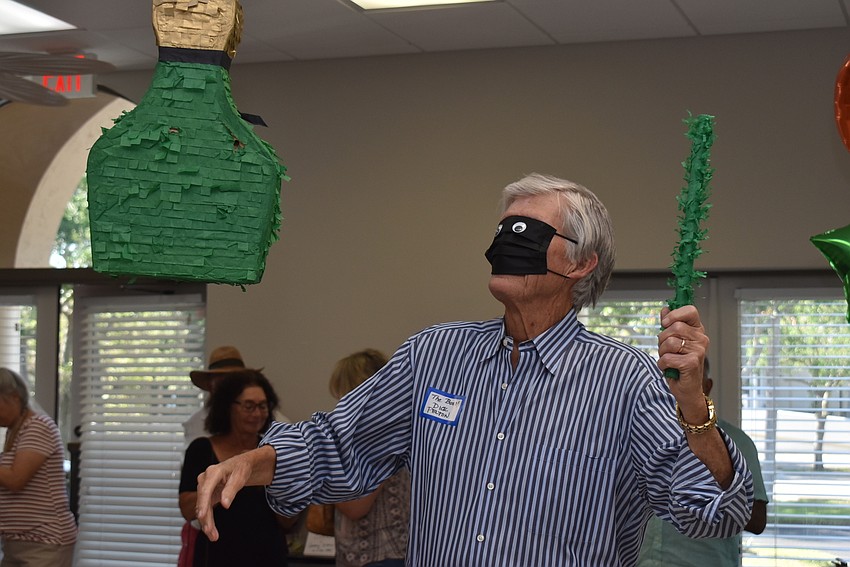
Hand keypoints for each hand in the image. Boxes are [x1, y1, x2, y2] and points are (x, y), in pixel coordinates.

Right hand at [195, 445, 276, 540]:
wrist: (240, 465)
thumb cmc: (240, 468)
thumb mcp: (239, 478)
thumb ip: (231, 490)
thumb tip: (225, 504)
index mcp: (213, 472)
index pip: (205, 490)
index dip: (203, 504)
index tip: (202, 515)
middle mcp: (205, 479)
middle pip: (202, 501)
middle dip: (205, 518)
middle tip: (211, 533)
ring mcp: (204, 486)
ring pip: (203, 507)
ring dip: (206, 522)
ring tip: (213, 536)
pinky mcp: (207, 494)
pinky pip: (206, 508)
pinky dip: (208, 519)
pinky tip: (211, 530)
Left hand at [658, 305, 708, 419]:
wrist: (687, 389)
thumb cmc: (679, 365)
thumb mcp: (672, 342)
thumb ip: (669, 325)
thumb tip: (665, 309)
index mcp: (697, 330)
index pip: (690, 311)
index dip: (675, 314)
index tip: (666, 322)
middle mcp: (701, 339)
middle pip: (674, 327)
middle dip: (662, 339)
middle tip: (666, 349)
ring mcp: (698, 351)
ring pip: (669, 342)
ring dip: (662, 352)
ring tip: (669, 359)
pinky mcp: (692, 363)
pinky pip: (667, 357)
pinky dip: (662, 364)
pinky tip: (669, 368)